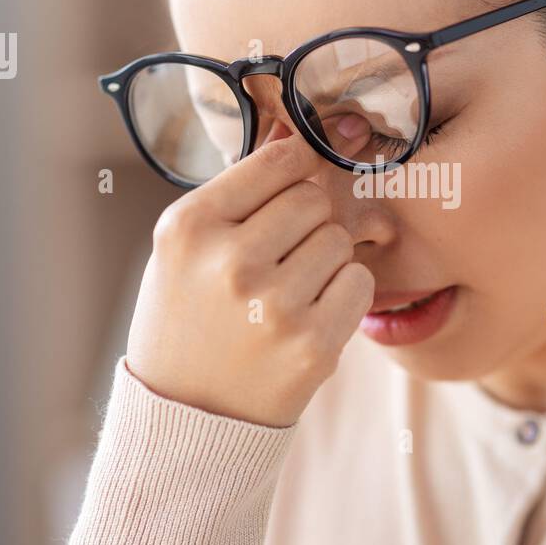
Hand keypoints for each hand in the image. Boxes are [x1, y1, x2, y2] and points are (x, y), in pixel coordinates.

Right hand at [124, 131, 374, 427]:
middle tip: (281, 256)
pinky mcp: (312, 346)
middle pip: (313, 200)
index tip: (293, 185)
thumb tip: (303, 129)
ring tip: (289, 291)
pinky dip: (345, 295)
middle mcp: (230, 263)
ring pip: (340, 241)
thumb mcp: (186, 249)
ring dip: (326, 260)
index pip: (278, 160)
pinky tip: (310, 314)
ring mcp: (274, 307)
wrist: (185, 415)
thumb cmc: (188, 317)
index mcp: (189, 228)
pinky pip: (360, 284)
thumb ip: (240, 192)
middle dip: (306, 223)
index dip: (296, 168)